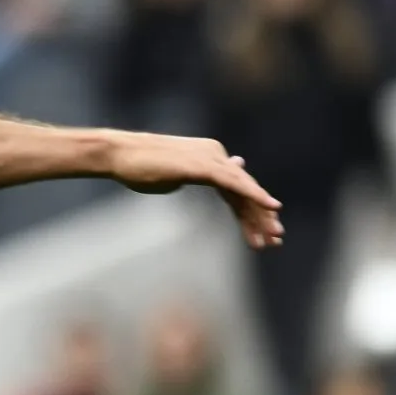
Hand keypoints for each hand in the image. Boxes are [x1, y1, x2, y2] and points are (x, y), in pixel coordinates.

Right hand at [104, 131, 285, 249]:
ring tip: (275, 235)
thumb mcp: (176, 175)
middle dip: (260, 217)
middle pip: (244, 189)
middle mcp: (216, 154)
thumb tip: (220, 174)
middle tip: (276, 240)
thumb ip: (201, 176)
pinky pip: (234, 182)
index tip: (261, 236)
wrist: (119, 154)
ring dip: (260, 213)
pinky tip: (270, 207)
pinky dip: (254, 194)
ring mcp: (210, 158)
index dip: (249, 212)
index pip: (236, 188)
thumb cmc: (140, 167)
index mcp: (210, 157)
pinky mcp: (201, 165)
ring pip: (244, 188)